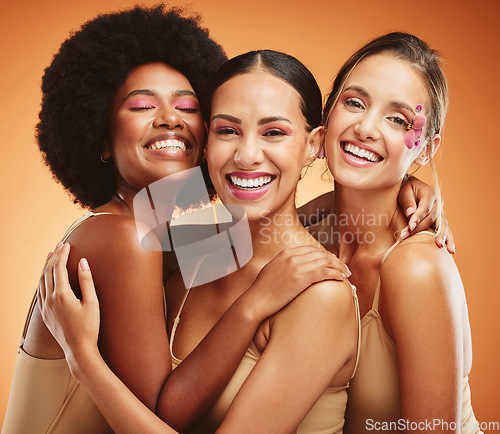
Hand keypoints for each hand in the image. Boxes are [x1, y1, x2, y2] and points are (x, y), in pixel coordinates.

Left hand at [37, 242, 100, 373]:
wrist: (79, 350)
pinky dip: (42, 280)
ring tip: (51, 256)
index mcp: (61, 295)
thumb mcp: (92, 303)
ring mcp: (45, 307)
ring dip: (46, 266)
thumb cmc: (89, 327)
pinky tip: (46, 277)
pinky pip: (40, 292)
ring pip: (41, 281)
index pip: (59, 268)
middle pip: (48, 271)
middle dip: (54, 256)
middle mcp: (50, 300)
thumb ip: (86, 280)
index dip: (63, 254)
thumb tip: (83, 262)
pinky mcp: (45, 314)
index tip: (68, 244)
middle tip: (60, 245)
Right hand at [246, 245, 349, 319]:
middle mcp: (292, 257)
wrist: (256, 300)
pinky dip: (335, 274)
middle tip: (343, 267)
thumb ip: (284, 265)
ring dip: (339, 267)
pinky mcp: (301, 279)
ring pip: (325, 262)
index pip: (311, 249)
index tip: (332, 261)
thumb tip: (293, 267)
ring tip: (346, 273)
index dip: (325, 254)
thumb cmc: (262, 290)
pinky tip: (341, 278)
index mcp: (285, 253)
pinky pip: (324, 273)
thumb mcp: (272, 270)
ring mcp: (297, 267)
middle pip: (321, 254)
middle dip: (335, 260)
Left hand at [397, 176, 454, 253]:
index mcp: (430, 194)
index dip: (417, 218)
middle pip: (432, 218)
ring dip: (442, 236)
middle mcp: (438, 203)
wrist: (410, 187)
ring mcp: (440, 212)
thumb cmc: (405, 188)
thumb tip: (410, 213)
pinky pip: (445, 230)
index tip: (409, 227)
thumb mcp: (404, 190)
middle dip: (419, 229)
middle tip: (406, 237)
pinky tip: (450, 251)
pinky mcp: (439, 220)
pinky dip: (448, 239)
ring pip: (443, 225)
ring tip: (440, 246)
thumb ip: (407, 201)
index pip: (424, 208)